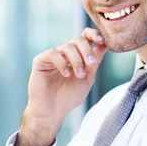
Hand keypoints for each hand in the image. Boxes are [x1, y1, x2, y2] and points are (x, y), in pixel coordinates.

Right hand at [15, 28, 107, 145]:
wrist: (53, 111)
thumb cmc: (70, 96)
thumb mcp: (88, 78)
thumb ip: (95, 61)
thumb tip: (106, 44)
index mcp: (78, 55)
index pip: (86, 37)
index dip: (94, 34)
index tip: (102, 40)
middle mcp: (65, 53)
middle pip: (78, 39)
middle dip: (87, 50)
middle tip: (91, 64)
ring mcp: (53, 56)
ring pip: (67, 46)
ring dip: (77, 60)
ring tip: (79, 75)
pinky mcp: (41, 60)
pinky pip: (53, 53)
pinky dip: (62, 63)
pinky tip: (66, 74)